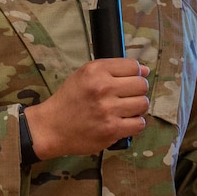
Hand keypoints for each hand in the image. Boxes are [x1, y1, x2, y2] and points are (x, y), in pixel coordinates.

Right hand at [25, 59, 148, 158]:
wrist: (51, 127)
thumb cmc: (69, 100)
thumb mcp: (84, 75)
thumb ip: (113, 70)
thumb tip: (145, 70)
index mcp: (95, 71)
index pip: (133, 66)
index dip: (136, 73)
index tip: (130, 80)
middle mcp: (102, 88)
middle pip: (142, 85)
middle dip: (138, 91)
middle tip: (127, 97)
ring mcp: (108, 110)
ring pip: (143, 104)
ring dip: (137, 108)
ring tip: (125, 110)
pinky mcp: (112, 130)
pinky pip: (139, 124)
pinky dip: (135, 124)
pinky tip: (124, 122)